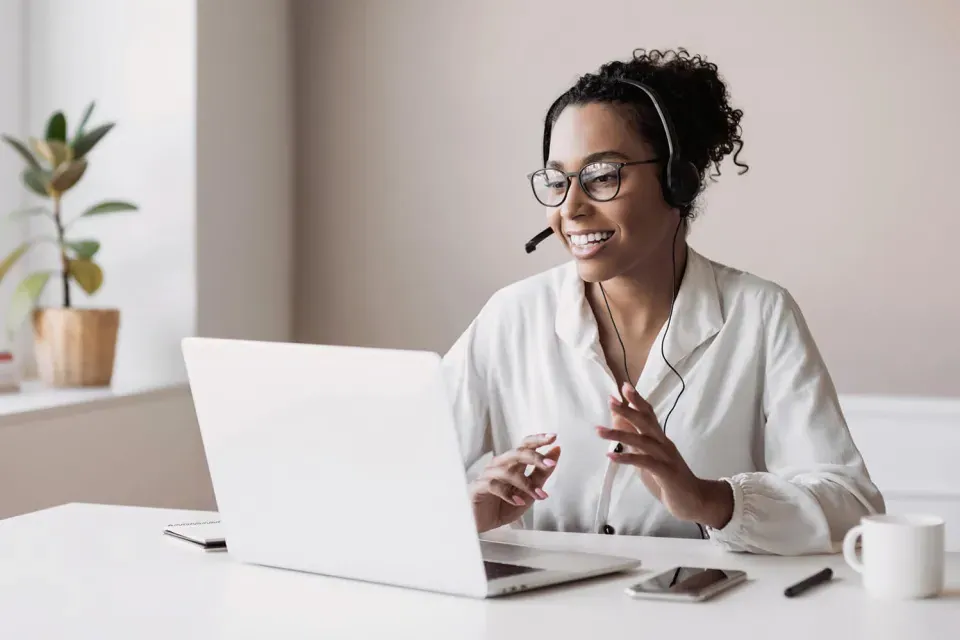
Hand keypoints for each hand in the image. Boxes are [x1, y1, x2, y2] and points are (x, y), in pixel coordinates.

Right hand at [468, 433, 560, 532]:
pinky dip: (509, 494)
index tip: (553, 437)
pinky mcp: (478, 487)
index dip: (538, 440)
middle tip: (551, 465)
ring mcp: (487, 475)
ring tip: (539, 495)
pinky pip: (494, 485)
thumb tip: (556, 450)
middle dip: (535, 457)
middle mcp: (499, 465)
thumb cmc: (503, 507)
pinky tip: (519, 502)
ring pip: (508, 471)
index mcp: (511, 464)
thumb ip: (541, 474)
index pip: (524, 445)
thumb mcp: (529, 493)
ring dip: (526, 484)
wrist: (481, 524)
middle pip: (517, 453)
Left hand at [595, 383, 732, 529]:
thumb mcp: (648, 459)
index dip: (636, 401)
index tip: (622, 388)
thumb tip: (619, 426)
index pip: (649, 415)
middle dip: (628, 410)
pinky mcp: (666, 473)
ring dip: (619, 434)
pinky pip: (645, 462)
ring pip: (642, 441)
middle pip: (646, 422)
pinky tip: (611, 456)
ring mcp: (666, 458)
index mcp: (661, 439)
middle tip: (611, 400)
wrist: (695, 501)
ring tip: (599, 431)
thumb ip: (635, 444)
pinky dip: (627, 458)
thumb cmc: (669, 480)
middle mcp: (664, 444)